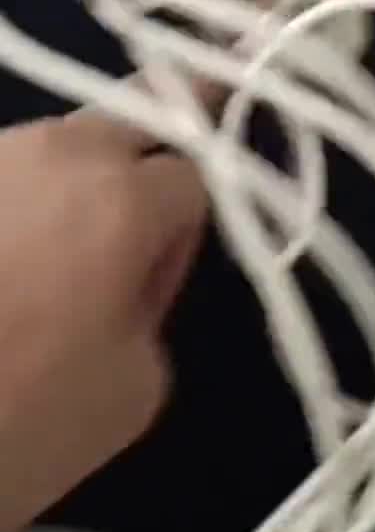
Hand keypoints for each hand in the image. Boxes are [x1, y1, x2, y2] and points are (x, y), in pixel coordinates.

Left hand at [0, 111, 207, 531]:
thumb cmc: (8, 421)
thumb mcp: (129, 397)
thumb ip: (150, 312)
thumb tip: (126, 280)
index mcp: (124, 199)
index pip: (197, 173)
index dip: (184, 232)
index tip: (152, 287)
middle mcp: (56, 149)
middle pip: (134, 109)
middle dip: (158, 136)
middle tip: (156, 176)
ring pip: (56, 141)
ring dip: (69, 178)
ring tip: (40, 258)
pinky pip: (0, 173)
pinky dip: (10, 204)